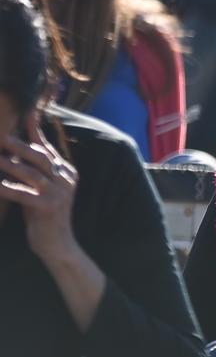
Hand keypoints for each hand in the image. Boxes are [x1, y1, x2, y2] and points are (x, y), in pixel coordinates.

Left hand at [0, 114, 79, 262]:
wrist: (57, 244)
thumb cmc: (44, 215)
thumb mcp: (42, 189)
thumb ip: (35, 171)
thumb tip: (17, 151)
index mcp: (67, 172)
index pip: (47, 147)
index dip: (35, 131)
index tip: (25, 113)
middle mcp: (66, 180)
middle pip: (40, 156)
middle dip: (18, 144)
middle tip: (0, 135)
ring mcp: (59, 193)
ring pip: (30, 172)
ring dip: (8, 164)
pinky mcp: (48, 207)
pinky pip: (22, 193)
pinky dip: (6, 188)